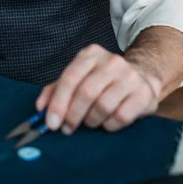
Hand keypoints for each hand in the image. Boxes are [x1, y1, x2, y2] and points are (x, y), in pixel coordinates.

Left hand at [36, 44, 160, 133]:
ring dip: (91, 121)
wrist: (142, 75)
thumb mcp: (79, 76)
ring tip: (89, 122)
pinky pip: (120, 117)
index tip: (51, 122)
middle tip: (67, 129)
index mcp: (91, 54)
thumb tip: (40, 107)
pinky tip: (107, 122)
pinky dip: (109, 125)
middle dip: (73, 115)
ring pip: (103, 106)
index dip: (58, 102)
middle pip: (86, 92)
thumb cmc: (103, 79)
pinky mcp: (142, 94)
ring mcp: (129, 76)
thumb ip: (56, 89)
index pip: (70, 77)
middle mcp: (111, 61)